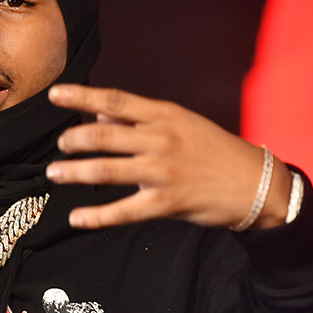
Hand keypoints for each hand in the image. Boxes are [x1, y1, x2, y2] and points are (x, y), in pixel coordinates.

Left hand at [45, 84, 290, 229]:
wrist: (257, 184)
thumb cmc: (214, 149)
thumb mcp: (181, 122)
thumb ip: (138, 119)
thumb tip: (99, 114)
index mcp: (164, 115)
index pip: (115, 100)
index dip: (81, 96)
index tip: (54, 94)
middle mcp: (161, 139)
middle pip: (104, 136)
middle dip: (74, 139)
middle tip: (59, 144)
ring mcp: (163, 172)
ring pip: (108, 171)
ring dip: (75, 172)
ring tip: (54, 173)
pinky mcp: (167, 203)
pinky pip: (125, 211)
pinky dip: (97, 216)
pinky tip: (77, 218)